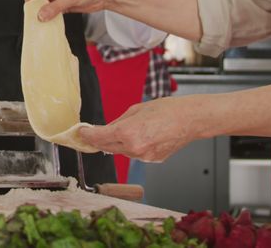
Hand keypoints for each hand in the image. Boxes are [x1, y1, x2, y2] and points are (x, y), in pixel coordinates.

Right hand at [23, 0, 111, 21]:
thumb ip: (55, 7)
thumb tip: (41, 15)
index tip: (32, 10)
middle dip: (37, 9)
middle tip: (38, 19)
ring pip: (44, 7)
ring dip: (44, 15)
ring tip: (45, 22)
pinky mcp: (62, 5)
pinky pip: (52, 12)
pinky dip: (51, 17)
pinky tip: (52, 23)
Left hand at [78, 95, 199, 161]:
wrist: (190, 119)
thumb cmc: (167, 110)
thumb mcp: (136, 109)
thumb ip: (118, 121)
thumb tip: (106, 129)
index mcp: (128, 132)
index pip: (98, 137)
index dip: (87, 135)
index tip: (81, 133)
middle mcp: (134, 148)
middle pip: (107, 146)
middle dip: (99, 140)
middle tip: (91, 133)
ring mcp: (143, 157)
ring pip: (122, 151)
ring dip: (118, 143)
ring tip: (130, 129)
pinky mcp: (152, 160)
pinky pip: (135, 154)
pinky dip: (133, 147)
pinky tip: (144, 136)